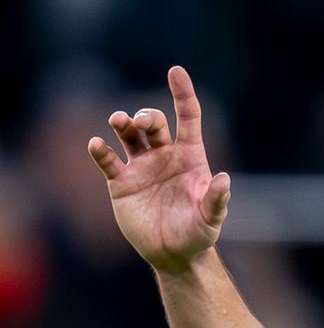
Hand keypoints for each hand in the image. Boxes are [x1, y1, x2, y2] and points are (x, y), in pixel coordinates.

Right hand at [88, 67, 230, 273]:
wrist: (174, 255)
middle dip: (145, 115)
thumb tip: (224, 180)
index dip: (183, 94)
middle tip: (139, 122)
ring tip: (119, 122)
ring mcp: (141, 166)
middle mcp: (164, 156)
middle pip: (153, 121)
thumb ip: (217, 200)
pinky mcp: (121, 182)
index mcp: (190, 157)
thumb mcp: (211, 219)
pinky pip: (107, 160)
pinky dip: (100, 150)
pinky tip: (96, 145)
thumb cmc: (198, 234)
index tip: (176, 72)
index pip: (187, 117)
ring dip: (121, 122)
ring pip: (128, 133)